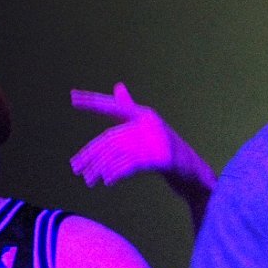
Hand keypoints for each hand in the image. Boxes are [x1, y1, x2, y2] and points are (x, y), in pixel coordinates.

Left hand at [70, 82, 215, 227]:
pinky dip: (119, 172)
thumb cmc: (168, 151)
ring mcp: (158, 140)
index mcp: (145, 115)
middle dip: (91, 154)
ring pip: (120, 152)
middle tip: (74, 167)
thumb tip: (118, 86)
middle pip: (112, 137)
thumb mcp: (148, 130)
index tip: (73, 97)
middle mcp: (150, 124)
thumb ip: (130, 109)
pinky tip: (108, 181)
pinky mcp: (163, 158)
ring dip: (101, 168)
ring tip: (89, 180)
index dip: (93, 102)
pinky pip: (133, 164)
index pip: (114, 107)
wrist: (194, 173)